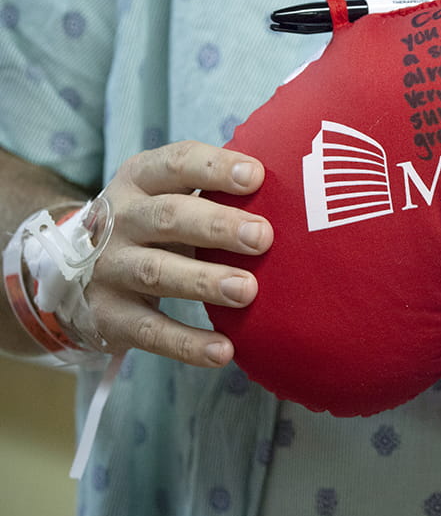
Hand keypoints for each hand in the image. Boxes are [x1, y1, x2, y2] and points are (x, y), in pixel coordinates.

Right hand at [81, 141, 272, 366]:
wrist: (72, 271)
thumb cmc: (152, 225)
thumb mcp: (168, 195)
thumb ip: (214, 191)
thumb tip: (295, 192)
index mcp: (140, 180)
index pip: (177, 164)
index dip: (215, 168)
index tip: (257, 176)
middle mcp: (119, 220)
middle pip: (169, 217)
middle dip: (218, 226)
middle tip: (263, 237)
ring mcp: (109, 269)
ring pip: (158, 272)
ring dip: (205, 281)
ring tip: (248, 291)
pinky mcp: (108, 315)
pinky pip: (150, 331)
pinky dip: (187, 344)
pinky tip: (224, 352)